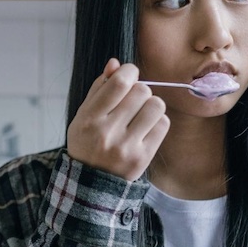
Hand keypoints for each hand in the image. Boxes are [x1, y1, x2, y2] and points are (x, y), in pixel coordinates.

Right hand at [66, 59, 169, 181]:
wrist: (91, 182)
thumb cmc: (88, 142)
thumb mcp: (84, 114)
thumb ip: (99, 88)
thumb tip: (116, 63)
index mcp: (89, 119)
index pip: (120, 83)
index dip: (130, 71)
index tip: (130, 74)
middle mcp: (107, 133)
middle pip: (141, 91)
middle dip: (140, 90)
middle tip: (133, 100)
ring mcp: (126, 147)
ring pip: (156, 106)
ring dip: (151, 104)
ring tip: (141, 113)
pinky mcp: (142, 158)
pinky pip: (163, 124)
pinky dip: (157, 121)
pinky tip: (146, 127)